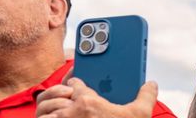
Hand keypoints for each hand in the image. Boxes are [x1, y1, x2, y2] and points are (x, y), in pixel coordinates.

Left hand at [35, 76, 158, 117]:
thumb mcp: (140, 115)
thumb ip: (146, 98)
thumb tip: (151, 85)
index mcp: (88, 102)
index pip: (76, 84)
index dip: (76, 81)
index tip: (76, 84)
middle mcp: (69, 112)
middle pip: (57, 95)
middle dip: (60, 93)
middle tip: (66, 96)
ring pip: (44, 109)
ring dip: (48, 108)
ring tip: (55, 109)